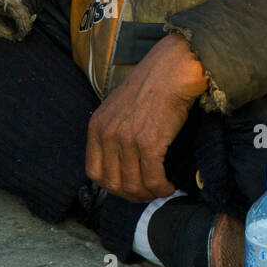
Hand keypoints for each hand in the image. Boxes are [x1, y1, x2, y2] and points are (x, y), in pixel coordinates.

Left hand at [86, 32, 208, 201]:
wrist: (172, 71)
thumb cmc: (152, 86)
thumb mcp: (119, 107)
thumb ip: (113, 131)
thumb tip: (121, 161)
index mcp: (96, 126)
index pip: (94, 173)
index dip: (112, 186)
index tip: (128, 187)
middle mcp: (107, 135)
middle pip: (113, 184)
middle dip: (132, 195)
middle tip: (148, 193)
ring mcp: (127, 140)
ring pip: (133, 185)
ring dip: (150, 194)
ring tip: (162, 189)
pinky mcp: (149, 144)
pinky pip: (153, 179)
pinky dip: (162, 188)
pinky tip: (169, 185)